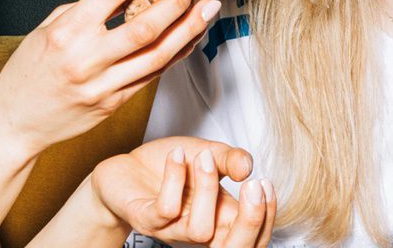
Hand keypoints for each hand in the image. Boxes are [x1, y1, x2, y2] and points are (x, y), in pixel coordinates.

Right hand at [0, 0, 220, 157]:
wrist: (16, 122)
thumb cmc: (29, 71)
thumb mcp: (46, 29)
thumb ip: (85, 10)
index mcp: (66, 32)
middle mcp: (87, 59)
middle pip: (144, 27)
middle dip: (175, 2)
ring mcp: (103, 86)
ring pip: (157, 56)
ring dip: (188, 30)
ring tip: (207, 9)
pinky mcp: (113, 104)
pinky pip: (152, 76)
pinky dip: (175, 55)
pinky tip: (190, 38)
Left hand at [91, 137, 274, 246]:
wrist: (125, 169)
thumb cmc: (169, 166)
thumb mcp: (207, 154)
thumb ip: (230, 159)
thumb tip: (248, 167)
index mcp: (219, 219)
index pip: (252, 238)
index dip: (266, 218)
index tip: (264, 182)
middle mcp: (198, 229)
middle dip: (250, 221)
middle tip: (254, 185)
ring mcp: (171, 228)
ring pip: (200, 230)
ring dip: (206, 189)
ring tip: (203, 156)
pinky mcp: (145, 219)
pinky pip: (165, 210)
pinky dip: (174, 179)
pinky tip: (176, 156)